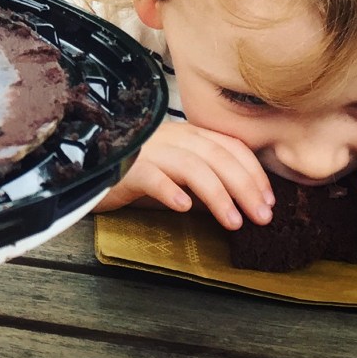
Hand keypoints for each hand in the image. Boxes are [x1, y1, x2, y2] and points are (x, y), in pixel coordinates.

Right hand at [94, 119, 275, 230]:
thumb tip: (244, 200)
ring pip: (191, 166)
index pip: (229, 145)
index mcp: (186, 134)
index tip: (269, 201)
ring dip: (217, 195)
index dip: (254, 172)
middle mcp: (170, 136)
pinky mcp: (125, 167)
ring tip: (232, 222)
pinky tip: (183, 208)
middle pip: (217, 155)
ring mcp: (148, 149)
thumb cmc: (136, 172)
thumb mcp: (176, 172)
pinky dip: (171, 190)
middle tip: (262, 218)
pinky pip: (152, 176)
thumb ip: (204, 177)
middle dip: (245, 187)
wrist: (87, 166)